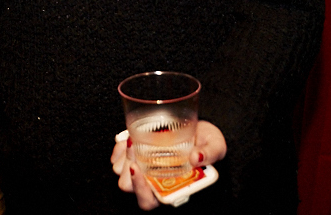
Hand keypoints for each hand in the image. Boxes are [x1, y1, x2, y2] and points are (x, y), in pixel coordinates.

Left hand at [112, 121, 226, 208]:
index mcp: (171, 188)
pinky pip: (116, 157)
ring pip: (119, 171)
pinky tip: (128, 139)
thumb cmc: (206, 141)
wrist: (198, 128)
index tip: (137, 170)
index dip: (140, 190)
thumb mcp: (215, 145)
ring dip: (123, 156)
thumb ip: (209, 153)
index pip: (147, 201)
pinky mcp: (133, 155)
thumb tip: (196, 158)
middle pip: (127, 186)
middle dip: (127, 167)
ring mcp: (141, 169)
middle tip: (135, 146)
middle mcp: (153, 182)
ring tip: (133, 140)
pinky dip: (118, 148)